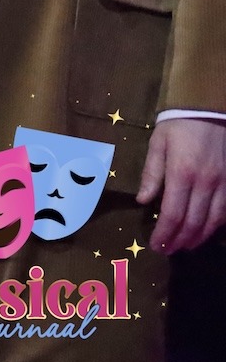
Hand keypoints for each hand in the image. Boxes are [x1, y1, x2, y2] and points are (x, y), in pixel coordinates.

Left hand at [139, 117, 225, 252]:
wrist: (208, 110)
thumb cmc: (177, 126)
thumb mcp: (157, 144)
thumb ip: (151, 173)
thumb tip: (143, 200)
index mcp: (182, 173)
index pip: (173, 213)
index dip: (165, 233)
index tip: (156, 246)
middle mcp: (205, 183)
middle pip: (193, 222)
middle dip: (179, 240)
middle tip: (167, 250)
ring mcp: (223, 184)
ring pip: (212, 221)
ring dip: (198, 238)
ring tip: (184, 246)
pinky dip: (215, 226)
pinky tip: (205, 232)